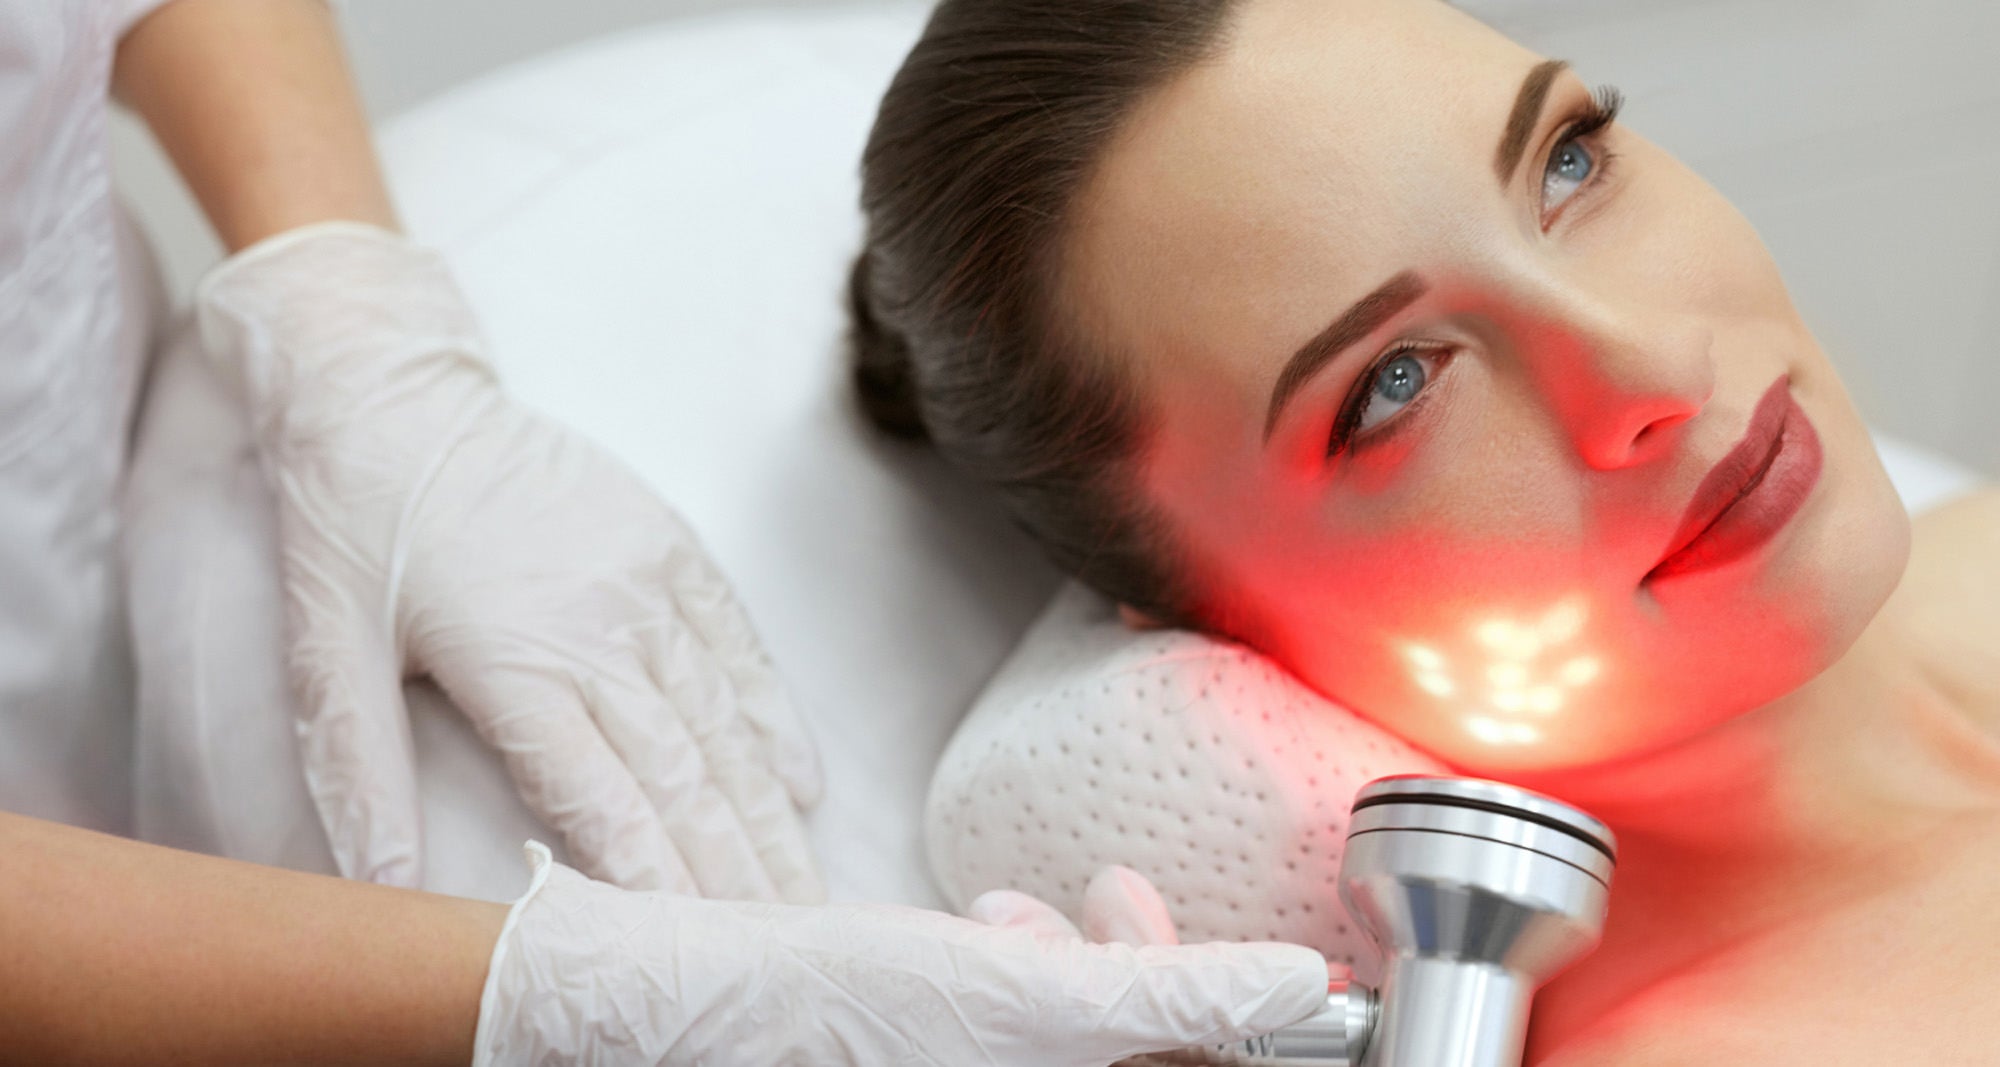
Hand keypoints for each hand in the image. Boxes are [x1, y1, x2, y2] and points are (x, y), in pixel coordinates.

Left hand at [195, 223, 822, 900]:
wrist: (393, 389)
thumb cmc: (352, 523)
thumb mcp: (325, 645)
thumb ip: (357, 771)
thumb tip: (385, 889)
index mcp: (515, 663)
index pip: (604, 803)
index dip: (658, 885)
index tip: (698, 951)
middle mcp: (599, 629)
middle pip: (685, 776)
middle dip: (738, 873)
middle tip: (788, 946)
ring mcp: (647, 584)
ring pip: (724, 724)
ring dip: (768, 816)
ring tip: (806, 889)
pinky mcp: (671, 548)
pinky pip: (739, 647)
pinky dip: (774, 720)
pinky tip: (803, 783)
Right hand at [474, 843, 1328, 1065]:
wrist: (696, 1004)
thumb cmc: (833, 1007)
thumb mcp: (1025, 998)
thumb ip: (1169, 991)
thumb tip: (1295, 985)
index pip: (1199, 1064)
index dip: (1245, 1014)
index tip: (1275, 962)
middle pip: (1149, 1048)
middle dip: (1142, 964)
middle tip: (1112, 897)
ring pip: (1087, 1028)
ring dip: (1070, 956)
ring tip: (1007, 912)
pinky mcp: (957, 1061)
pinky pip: (1027, 1025)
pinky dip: (1019, 967)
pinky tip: (980, 926)